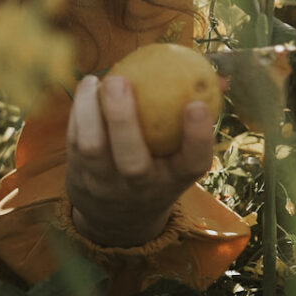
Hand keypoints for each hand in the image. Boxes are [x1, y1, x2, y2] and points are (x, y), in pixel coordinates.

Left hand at [65, 72, 214, 247]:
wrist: (118, 218)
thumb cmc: (159, 170)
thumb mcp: (181, 158)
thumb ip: (197, 120)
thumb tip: (222, 78)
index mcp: (175, 180)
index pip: (194, 164)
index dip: (198, 136)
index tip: (196, 103)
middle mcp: (141, 188)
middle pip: (132, 162)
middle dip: (122, 118)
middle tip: (119, 80)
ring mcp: (106, 185)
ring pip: (91, 148)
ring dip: (89, 109)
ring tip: (94, 80)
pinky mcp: (78, 176)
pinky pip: (73, 139)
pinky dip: (78, 111)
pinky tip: (87, 88)